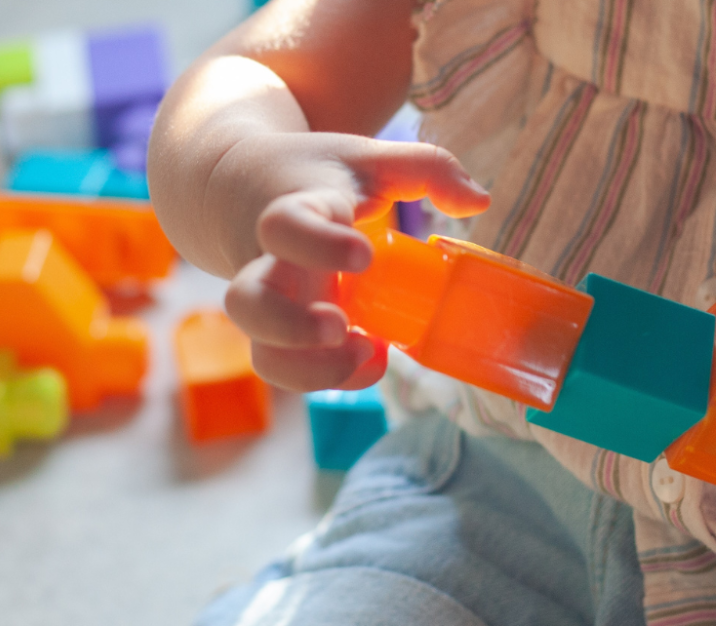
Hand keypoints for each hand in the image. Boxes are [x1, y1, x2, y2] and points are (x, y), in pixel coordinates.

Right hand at [216, 133, 489, 390]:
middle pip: (247, 304)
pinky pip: (289, 369)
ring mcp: (269, 304)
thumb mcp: (369, 157)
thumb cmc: (314, 173)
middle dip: (290, 326)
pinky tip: (370, 357)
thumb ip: (428, 166)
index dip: (318, 244)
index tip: (363, 254)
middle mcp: (268, 263)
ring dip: (309, 369)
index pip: (285, 226)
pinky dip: (329, 377)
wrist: (236, 185)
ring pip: (262, 354)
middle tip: (340, 325)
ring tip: (363, 351)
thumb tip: (479, 202)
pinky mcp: (278, 333)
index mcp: (290, 211)